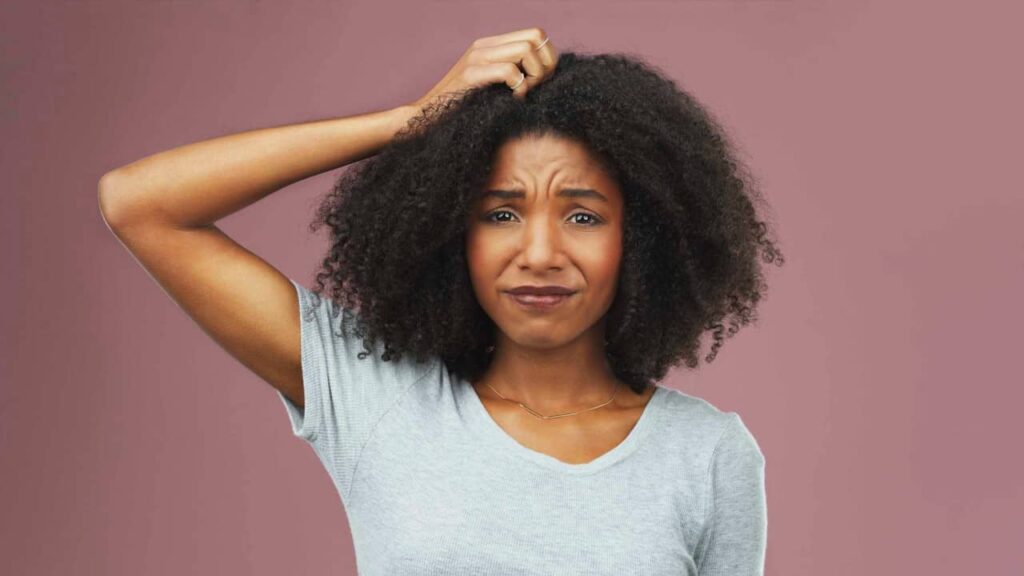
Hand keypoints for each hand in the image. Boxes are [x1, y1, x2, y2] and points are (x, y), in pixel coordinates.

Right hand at [410, 27, 558, 112]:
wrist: (426, 119)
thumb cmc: (463, 110)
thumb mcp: (492, 87)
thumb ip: (514, 74)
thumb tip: (547, 74)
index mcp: (490, 45)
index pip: (535, 34)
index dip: (548, 57)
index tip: (542, 81)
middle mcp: (484, 46)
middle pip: (535, 37)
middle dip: (546, 64)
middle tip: (537, 87)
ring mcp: (476, 58)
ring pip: (526, 50)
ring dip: (535, 75)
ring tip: (524, 94)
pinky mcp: (470, 75)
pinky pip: (510, 71)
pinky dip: (520, 88)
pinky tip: (513, 101)